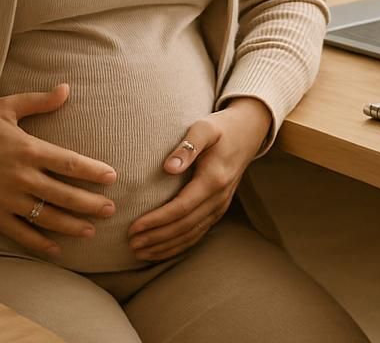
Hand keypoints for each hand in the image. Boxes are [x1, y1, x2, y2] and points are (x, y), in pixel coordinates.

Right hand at [0, 83, 117, 256]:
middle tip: (111, 209)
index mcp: (27, 149)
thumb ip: (39, 101)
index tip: (112, 177)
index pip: (68, 163)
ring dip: (71, 226)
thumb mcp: (6, 106)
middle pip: (63, 194)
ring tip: (91, 231)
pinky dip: (39, 243)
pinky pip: (20, 233)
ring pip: (45, 217)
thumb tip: (67, 88)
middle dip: (90, 204)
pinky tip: (57, 249)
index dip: (92, 171)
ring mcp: (6, 199)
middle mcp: (20, 177)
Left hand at [127, 98, 271, 260]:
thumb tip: (169, 167)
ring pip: (191, 235)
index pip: (181, 207)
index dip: (157, 220)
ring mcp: (220, 206)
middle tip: (131, 244)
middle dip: (156, 238)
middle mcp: (218, 198)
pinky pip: (197, 233)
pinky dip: (178, 245)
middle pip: (184, 226)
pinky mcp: (218, 209)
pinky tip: (161, 250)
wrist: (248, 133)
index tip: (134, 227)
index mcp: (213, 179)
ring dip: (165, 246)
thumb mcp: (205, 127)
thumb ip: (188, 146)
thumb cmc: (222, 128)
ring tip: (140, 252)